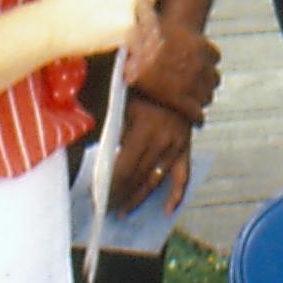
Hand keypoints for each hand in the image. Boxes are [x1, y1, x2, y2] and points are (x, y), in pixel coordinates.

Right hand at [38, 0, 155, 60]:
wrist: (49, 26)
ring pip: (149, 24)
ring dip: (142, 40)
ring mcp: (130, 2)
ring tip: (132, 55)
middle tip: (134, 34)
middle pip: (149, 1)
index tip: (141, 2)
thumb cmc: (61, 8)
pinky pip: (140, 45)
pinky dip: (135, 57)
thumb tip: (133, 1)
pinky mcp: (130, 26)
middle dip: (142, 17)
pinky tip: (126, 67)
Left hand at [109, 93, 196, 215]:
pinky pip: (183, 175)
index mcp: (144, 130)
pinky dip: (176, 194)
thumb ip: (110, 129)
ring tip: (124, 211)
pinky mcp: (186, 146)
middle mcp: (162, 141)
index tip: (98, 199)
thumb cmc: (140, 86)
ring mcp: (176, 145)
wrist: (174, 71)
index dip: (110, 188)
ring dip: (138, 198)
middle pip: (137, 178)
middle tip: (105, 208)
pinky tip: (168, 210)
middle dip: (119, 196)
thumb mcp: (121, 103)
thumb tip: (97, 159)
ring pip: (155, 180)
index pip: (123, 170)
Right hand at [120, 13, 223, 120]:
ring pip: (208, 95)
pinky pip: (197, 113)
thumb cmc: (140, 35)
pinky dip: (197, 116)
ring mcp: (193, 83)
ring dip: (201, 97)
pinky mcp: (182, 101)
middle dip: (205, 82)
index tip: (199, 65)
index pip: (214, 57)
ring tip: (192, 101)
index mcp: (199, 46)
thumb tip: (146, 5)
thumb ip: (159, 22)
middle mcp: (201, 64)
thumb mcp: (155, 22)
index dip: (206, 62)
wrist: (133, 54)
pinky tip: (195, 119)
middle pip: (214, 78)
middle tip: (195, 86)